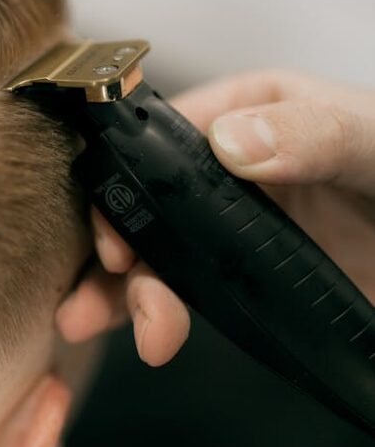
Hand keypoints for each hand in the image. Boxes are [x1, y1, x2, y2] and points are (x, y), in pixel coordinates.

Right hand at [56, 69, 374, 365]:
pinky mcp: (253, 276)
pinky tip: (144, 333)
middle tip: (99, 299)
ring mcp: (238, 226)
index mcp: (247, 113)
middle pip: (148, 202)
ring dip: (128, 289)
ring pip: (161, 252)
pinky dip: (159, 309)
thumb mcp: (371, 140)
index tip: (116, 237)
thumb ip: (313, 134)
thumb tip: (232, 143)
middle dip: (117, 248)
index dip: (126, 185)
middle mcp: (229, 168)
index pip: (159, 139)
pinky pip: (193, 289)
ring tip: (101, 326)